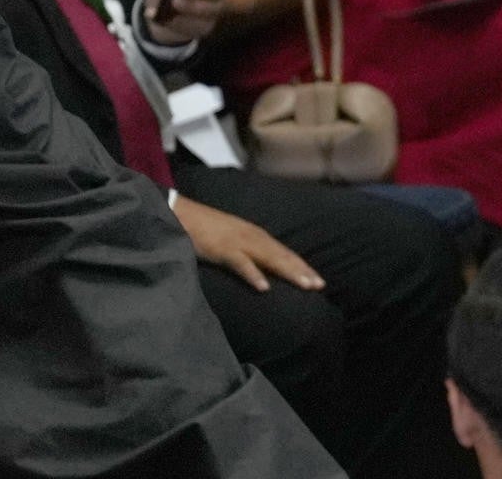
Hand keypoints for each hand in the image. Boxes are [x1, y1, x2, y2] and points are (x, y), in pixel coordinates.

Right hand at [173, 195, 323, 292]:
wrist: (181, 213)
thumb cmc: (205, 229)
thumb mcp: (232, 240)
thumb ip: (248, 252)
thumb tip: (264, 269)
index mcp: (256, 236)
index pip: (284, 253)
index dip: (302, 266)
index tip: (319, 281)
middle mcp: (253, 237)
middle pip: (282, 256)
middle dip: (303, 270)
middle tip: (320, 285)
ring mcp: (238, 242)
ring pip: (270, 258)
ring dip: (289, 271)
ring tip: (305, 285)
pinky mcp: (222, 248)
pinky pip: (240, 263)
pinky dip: (253, 274)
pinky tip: (264, 288)